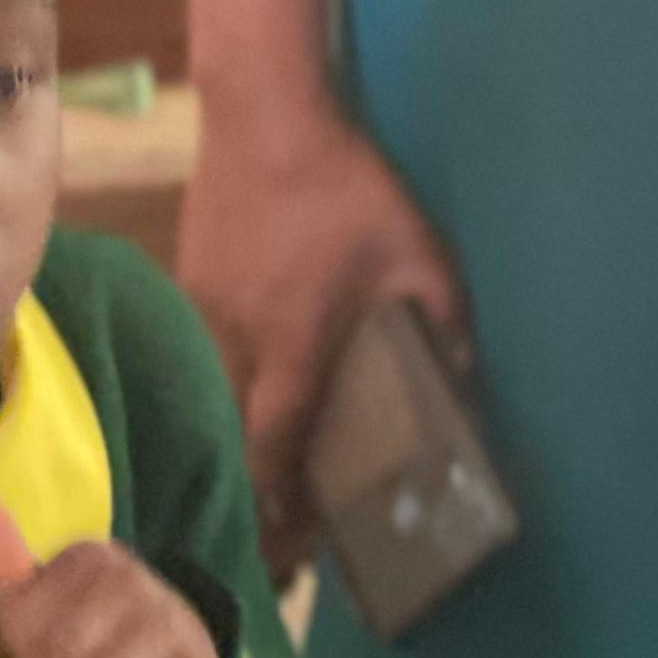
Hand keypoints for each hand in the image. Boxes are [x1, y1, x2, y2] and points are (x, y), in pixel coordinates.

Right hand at [178, 100, 466, 568]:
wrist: (264, 113)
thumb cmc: (345, 187)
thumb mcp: (419, 251)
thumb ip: (448, 321)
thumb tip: (470, 382)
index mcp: (293, 342)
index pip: (273, 445)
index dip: (278, 502)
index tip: (292, 545)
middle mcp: (237, 340)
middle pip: (229, 438)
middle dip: (248, 489)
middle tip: (277, 529)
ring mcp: (202, 313)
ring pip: (206, 399)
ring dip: (228, 440)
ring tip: (255, 476)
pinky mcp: (186, 285)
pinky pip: (196, 356)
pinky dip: (212, 388)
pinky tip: (234, 393)